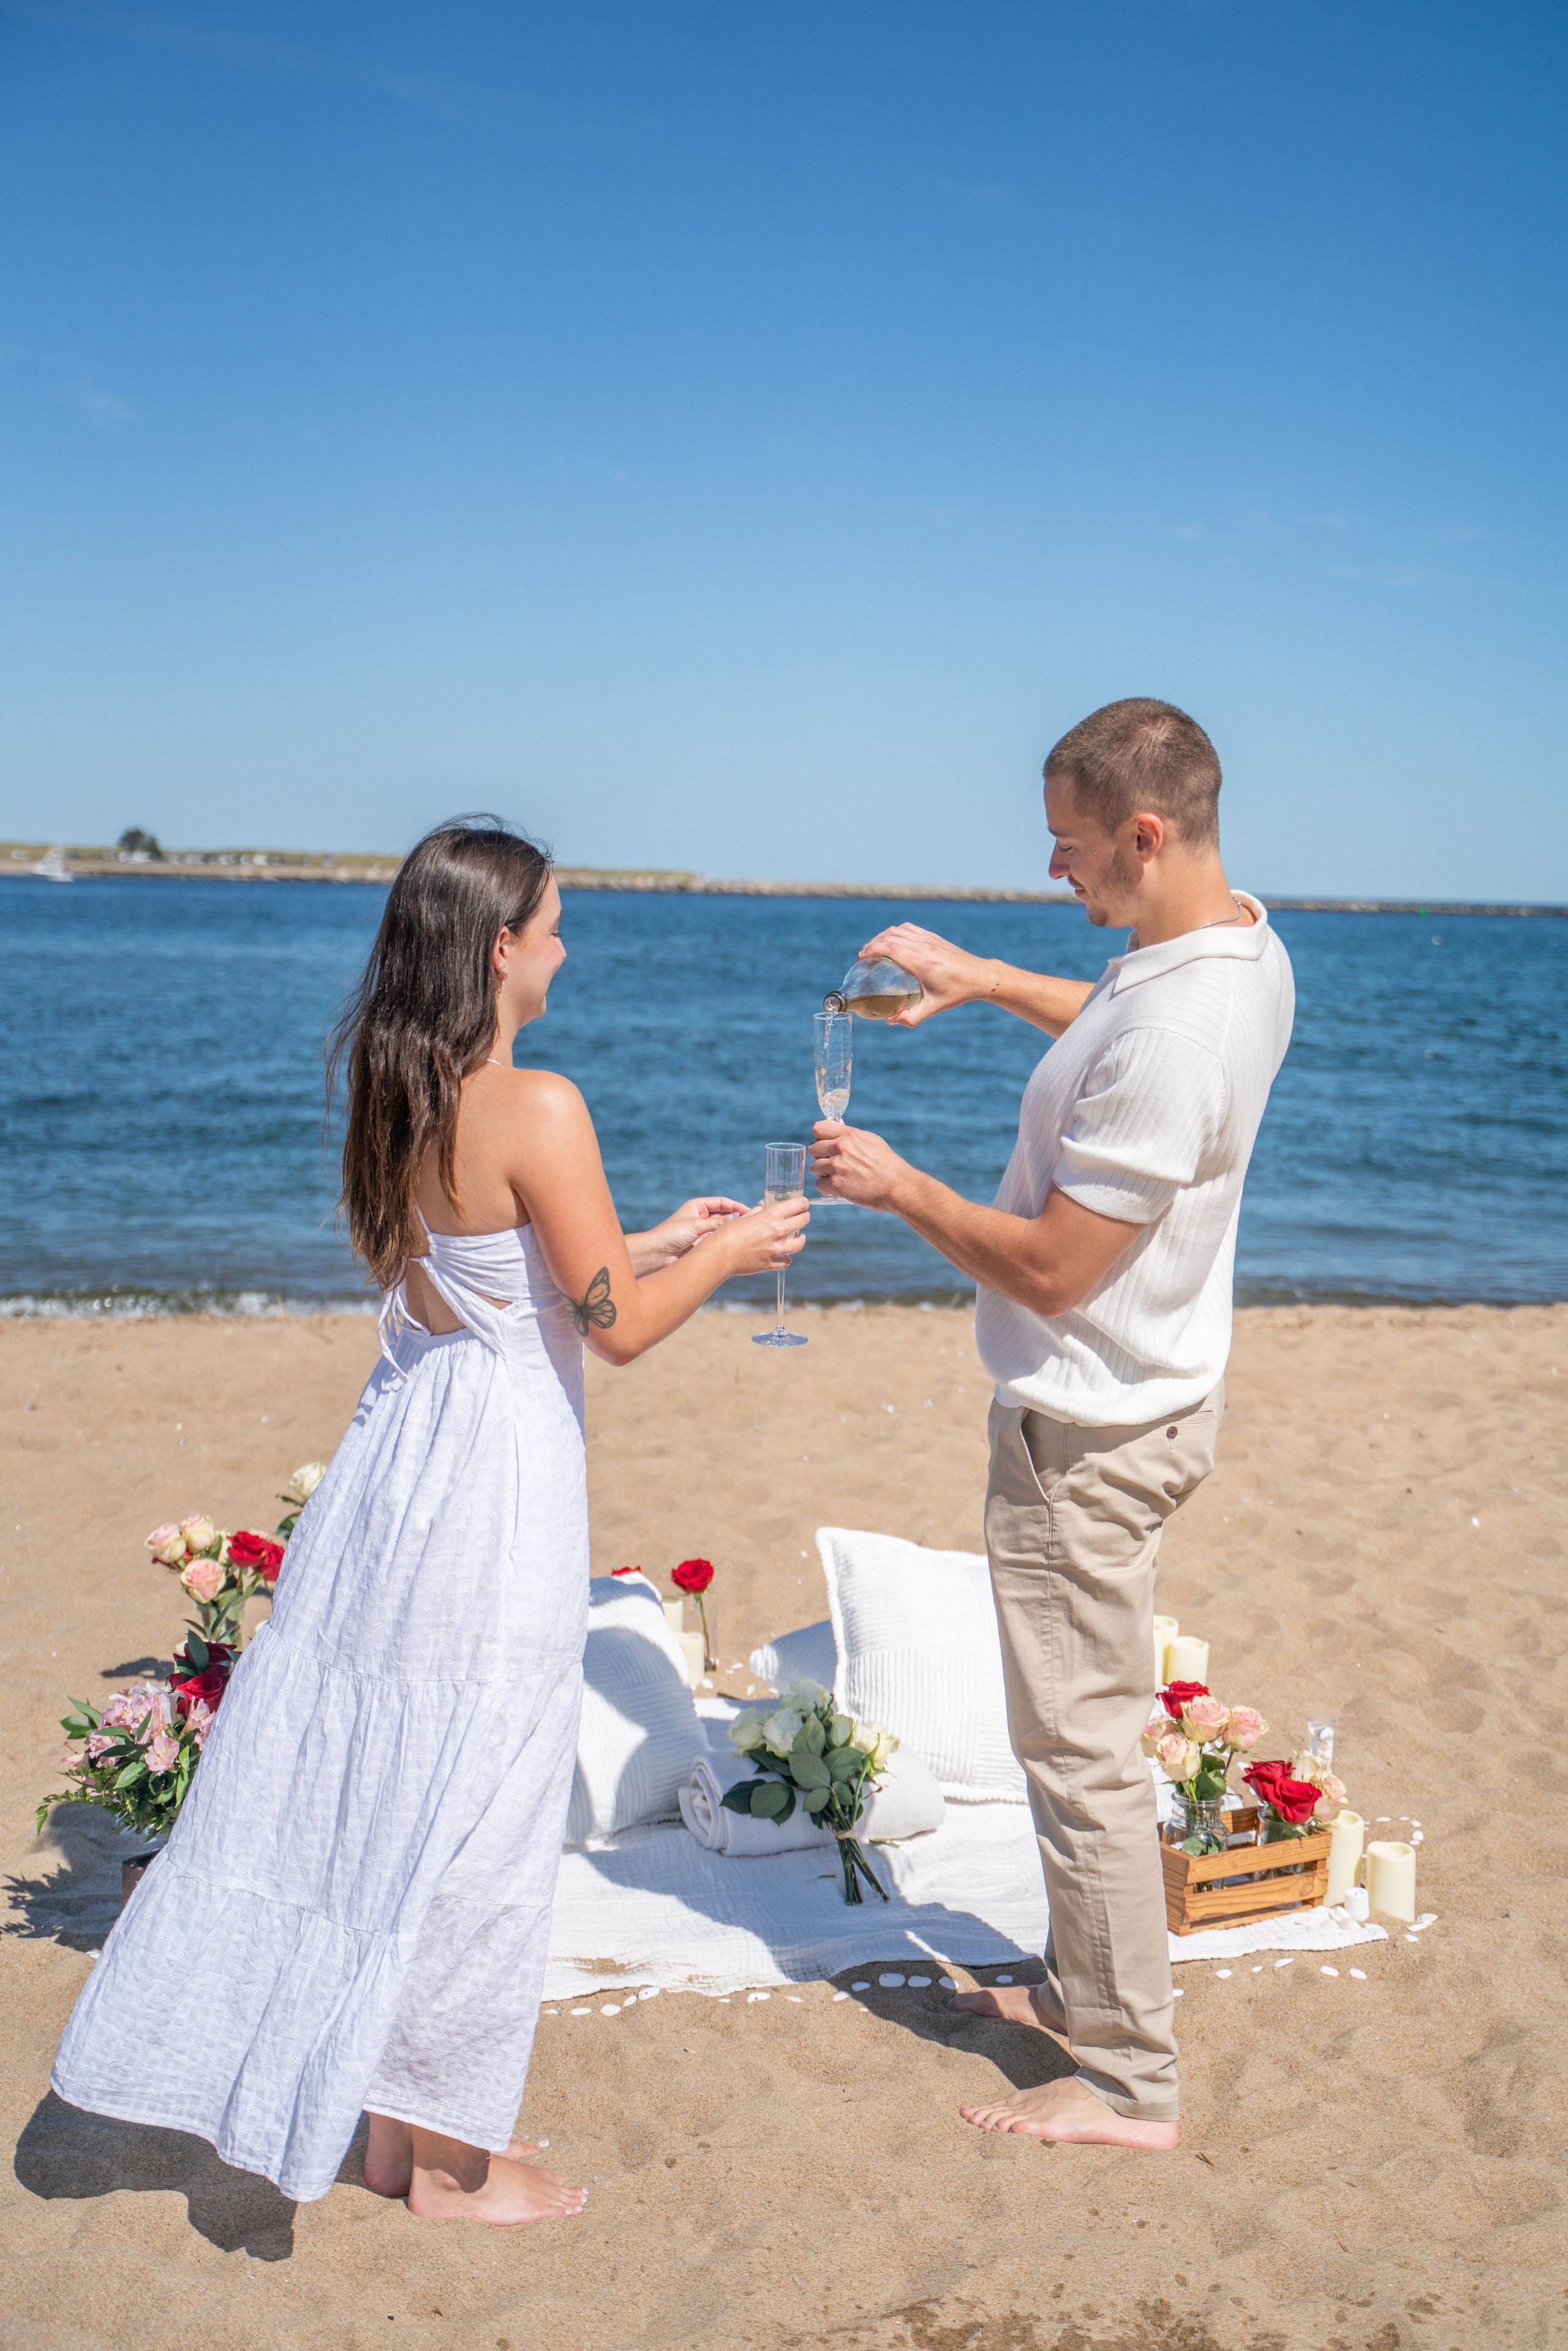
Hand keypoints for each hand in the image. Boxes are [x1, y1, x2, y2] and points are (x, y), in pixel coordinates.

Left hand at [629, 1196, 748, 1275]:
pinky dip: (726, 1240)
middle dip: (737, 1218)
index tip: (749, 1211)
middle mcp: (701, 1217)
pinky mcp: (702, 1244)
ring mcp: (702, 1231)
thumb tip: (738, 1218)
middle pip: (724, 1215)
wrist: (657, 1253)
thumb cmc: (672, 1234)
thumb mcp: (696, 1225)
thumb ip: (717, 1223)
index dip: (736, 1206)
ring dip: (732, 1230)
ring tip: (747, 1233)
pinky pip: (717, 1240)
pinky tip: (736, 1243)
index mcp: (697, 1206)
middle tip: (752, 1222)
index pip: (722, 1203)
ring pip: (722, 1228)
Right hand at [717, 1194, 810, 1278]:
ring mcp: (777, 1249)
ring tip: (797, 1238)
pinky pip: (787, 1261)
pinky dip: (787, 1258)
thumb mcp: (742, 1217)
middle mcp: (778, 1231)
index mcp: (771, 1215)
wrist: (720, 1255)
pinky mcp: (772, 1263)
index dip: (803, 1203)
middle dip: (804, 1217)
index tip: (803, 1204)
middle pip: (804, 1220)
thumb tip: (763, 1207)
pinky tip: (784, 1255)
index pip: (799, 1205)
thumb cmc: (727, 1233)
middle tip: (802, 1217)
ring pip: (800, 1243)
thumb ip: (756, 1212)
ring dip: (800, 1239)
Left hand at [809, 1121, 908, 1210]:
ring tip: (836, 1177)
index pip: (818, 1128)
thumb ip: (851, 1138)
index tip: (825, 1145)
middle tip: (831, 1164)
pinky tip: (838, 1188)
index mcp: (849, 1135)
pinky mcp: (836, 1185)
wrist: (897, 1185)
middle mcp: (840, 1148)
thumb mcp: (871, 1141)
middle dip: (820, 1157)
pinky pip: (819, 1185)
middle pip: (813, 1148)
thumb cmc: (887, 1164)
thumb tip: (837, 1137)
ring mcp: (837, 1166)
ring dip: (822, 1173)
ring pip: (814, 1167)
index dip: (819, 1138)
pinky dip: (826, 1188)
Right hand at [854, 922, 996, 1027]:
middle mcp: (924, 947)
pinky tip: (892, 941)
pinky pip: (909, 928)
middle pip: (890, 936)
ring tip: (874, 948)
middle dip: (872, 944)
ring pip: (898, 930)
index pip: (889, 947)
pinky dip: (896, 932)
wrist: (979, 977)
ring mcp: (929, 939)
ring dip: (882, 936)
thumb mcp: (933, 1008)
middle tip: (863, 956)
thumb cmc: (957, 993)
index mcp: (922, 963)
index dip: (871, 949)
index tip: (861, 958)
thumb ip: (911, 1017)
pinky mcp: (934, 937)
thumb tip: (891, 1021)